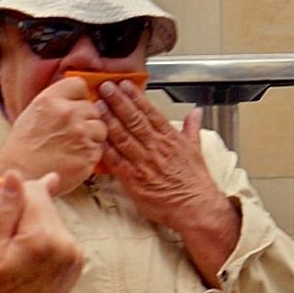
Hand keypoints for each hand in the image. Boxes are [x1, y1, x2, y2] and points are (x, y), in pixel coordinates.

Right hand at [0, 78, 106, 193]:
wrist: (21, 173)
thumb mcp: (34, 111)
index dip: (79, 97)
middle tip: (72, 132)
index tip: (75, 106)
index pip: (79, 85)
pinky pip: (99, 148)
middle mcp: (68, 113)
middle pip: (93, 107)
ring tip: (74, 145)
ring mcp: (80, 134)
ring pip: (100, 128)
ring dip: (92, 136)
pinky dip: (90, 153)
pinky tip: (74, 157)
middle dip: (86, 119)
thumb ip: (56, 101)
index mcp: (51, 99)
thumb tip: (76, 97)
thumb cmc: (24, 145)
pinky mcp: (88, 154)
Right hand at [0, 171, 83, 292]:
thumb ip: (3, 209)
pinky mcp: (76, 262)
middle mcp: (66, 241)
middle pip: (44, 203)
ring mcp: (75, 252)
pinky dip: (41, 238)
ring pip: (50, 219)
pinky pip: (57, 236)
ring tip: (11, 248)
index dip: (11, 193)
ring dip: (31, 223)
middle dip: (21, 208)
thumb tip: (15, 175)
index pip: (33, 189)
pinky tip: (26, 255)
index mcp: (43, 235)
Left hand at [97, 82, 240, 286]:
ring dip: (109, 121)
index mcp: (170, 139)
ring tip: (97, 106)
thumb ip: (191, 129)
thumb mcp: (197, 150)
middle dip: (118, 102)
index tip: (124, 84)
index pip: (150, 112)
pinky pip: (117, 163)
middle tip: (105, 87)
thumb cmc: (195, 182)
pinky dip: (107, 151)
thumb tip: (195, 113)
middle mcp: (156, 148)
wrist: (196, 208)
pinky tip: (96, 139)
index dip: (135, 97)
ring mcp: (144, 164)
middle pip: (134, 120)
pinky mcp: (135, 182)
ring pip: (123, 138)